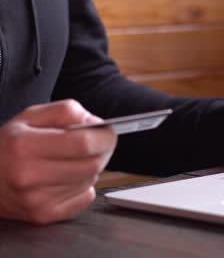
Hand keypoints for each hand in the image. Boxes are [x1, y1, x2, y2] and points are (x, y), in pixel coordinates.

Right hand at [0, 100, 116, 223]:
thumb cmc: (8, 146)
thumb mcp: (30, 117)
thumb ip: (65, 111)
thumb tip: (95, 122)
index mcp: (25, 146)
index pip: (83, 143)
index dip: (104, 136)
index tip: (108, 131)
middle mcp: (29, 176)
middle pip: (92, 165)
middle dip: (103, 151)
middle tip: (98, 144)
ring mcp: (37, 200)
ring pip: (90, 181)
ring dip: (90, 168)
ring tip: (73, 160)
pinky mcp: (44, 216)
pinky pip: (85, 198)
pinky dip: (84, 186)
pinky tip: (67, 178)